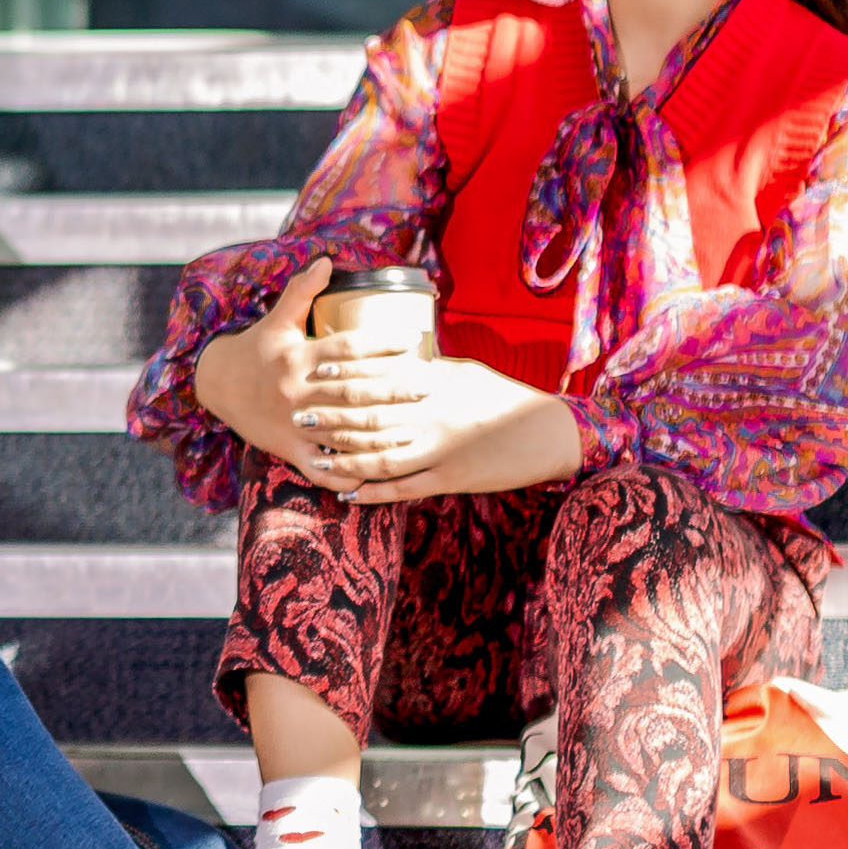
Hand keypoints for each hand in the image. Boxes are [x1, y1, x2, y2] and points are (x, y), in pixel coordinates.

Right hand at [200, 262, 460, 490]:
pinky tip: (374, 470)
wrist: (216, 385)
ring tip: (414, 427)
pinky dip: (346, 472)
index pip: (346, 349)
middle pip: (353, 391)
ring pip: (343, 431)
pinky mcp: (288, 449)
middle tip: (426, 386)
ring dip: (380, 432)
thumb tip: (327, 260)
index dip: (381, 344)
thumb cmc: (256, 349)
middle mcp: (296, 390)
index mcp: (298, 357)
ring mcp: (293, 423)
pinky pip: (321, 467)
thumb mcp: (276, 319)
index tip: (410, 342)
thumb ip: (301, 291)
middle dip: (394, 390)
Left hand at [329, 364, 583, 502]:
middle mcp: (433, 415)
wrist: (547, 434)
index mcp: (437, 382)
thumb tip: (397, 355)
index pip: (382, 374)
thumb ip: (429, 367)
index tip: (316, 370)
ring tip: (314, 458)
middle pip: (372, 416)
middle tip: (300, 415)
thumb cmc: (504, 398)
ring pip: (381, 455)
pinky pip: (404, 488)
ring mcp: (441, 449)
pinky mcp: (450, 478)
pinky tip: (348, 493)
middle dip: (333, 416)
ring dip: (344, 458)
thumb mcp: (465, 373)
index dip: (346, 373)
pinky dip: (374, 492)